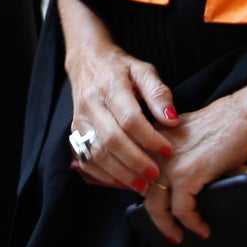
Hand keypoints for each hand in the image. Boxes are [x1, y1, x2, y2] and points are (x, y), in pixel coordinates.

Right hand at [57, 0, 177, 193]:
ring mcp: (80, 120)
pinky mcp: (74, 132)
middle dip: (135, 161)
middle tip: (155, 175)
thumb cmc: (120, 68)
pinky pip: (86, 159)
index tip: (168, 150)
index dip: (149, 138)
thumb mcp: (143, 71)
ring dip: (120, 173)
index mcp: (111, 86)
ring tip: (141, 184)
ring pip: (97, 153)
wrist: (87, 62)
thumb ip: (159, 93)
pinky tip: (122, 181)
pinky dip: (103, 174)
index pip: (129, 118)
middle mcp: (91, 104)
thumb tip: (172, 120)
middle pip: (112, 139)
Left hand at [136, 80, 246, 245]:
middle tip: (166, 230)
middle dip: (156, 219)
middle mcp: (153, 150)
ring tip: (179, 236)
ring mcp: (168, 163)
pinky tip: (201, 228)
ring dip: (168, 227)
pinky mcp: (186, 174)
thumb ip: (170, 155)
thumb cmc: (220, 124)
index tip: (153, 212)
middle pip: (143, 194)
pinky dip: (192, 223)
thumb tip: (169, 187)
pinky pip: (182, 210)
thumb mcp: (183, 136)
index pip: (136, 175)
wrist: (241, 116)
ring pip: (157, 207)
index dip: (144, 198)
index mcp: (151, 139)